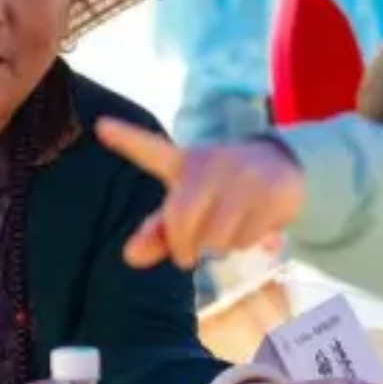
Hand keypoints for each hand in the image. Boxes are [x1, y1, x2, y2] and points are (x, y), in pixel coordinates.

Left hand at [96, 119, 306, 269]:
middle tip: (187, 257)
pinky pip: (245, 238)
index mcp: (182, 162)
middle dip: (182, 247)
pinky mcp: (269, 191)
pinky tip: (253, 227)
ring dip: (217, 250)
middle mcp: (209, 164)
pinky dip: (245, 245)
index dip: (126, 139)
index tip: (101, 126)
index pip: (150, 150)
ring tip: (226, 237)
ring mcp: (241, 175)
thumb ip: (157, 234)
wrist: (281, 167)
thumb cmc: (221, 191)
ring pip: (215, 236)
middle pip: (181, 218)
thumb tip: (129, 257)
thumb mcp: (187, 208)